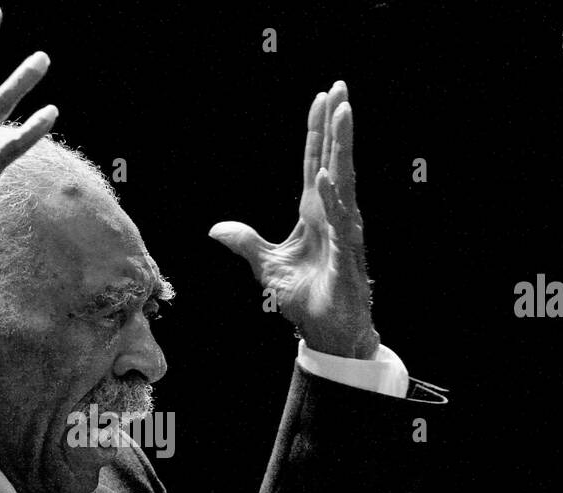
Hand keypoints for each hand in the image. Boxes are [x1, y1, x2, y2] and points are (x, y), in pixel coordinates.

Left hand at [210, 81, 377, 358]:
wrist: (325, 333)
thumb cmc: (305, 299)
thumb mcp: (266, 267)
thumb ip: (246, 243)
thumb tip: (216, 229)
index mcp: (315, 214)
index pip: (315, 163)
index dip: (317, 132)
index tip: (321, 98)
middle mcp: (332, 216)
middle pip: (334, 161)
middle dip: (337, 125)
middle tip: (340, 88)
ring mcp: (343, 233)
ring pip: (343, 182)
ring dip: (341, 147)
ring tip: (342, 112)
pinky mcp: (346, 256)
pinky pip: (339, 222)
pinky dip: (331, 198)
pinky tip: (324, 174)